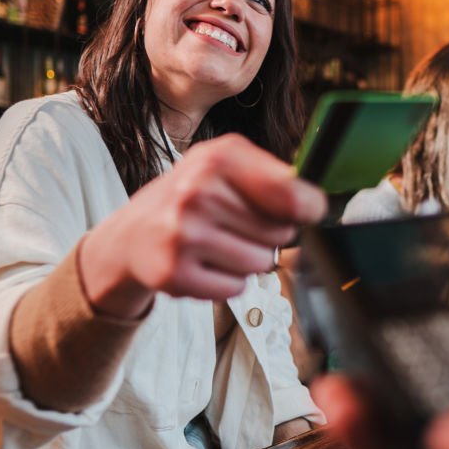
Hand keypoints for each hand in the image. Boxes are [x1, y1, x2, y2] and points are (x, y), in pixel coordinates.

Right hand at [80, 134, 325, 317]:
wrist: (131, 235)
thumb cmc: (191, 197)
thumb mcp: (226, 166)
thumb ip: (275, 177)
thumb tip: (316, 205)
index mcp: (218, 160)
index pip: (291, 194)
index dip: (308, 208)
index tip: (306, 211)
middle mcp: (197, 193)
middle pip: (281, 234)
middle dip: (268, 235)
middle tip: (236, 226)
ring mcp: (183, 235)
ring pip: (261, 264)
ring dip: (248, 260)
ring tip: (218, 245)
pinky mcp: (174, 273)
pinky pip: (236, 288)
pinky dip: (227, 282)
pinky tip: (204, 264)